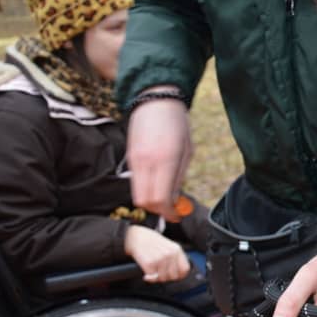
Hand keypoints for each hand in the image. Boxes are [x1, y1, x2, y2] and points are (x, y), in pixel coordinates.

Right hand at [124, 225, 190, 281]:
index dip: (179, 276)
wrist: (135, 236)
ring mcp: (160, 258)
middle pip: (174, 276)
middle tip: (159, 273)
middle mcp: (170, 254)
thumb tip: (179, 275)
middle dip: (166, 277)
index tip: (172, 276)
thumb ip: (175, 259)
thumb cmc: (151, 242)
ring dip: (157, 278)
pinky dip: (149, 278)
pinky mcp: (150, 263)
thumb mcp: (168, 246)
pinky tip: (146, 272)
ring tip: (153, 270)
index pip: (185, 269)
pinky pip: (152, 278)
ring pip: (163, 278)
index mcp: (176, 249)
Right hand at [126, 85, 192, 220]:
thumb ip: (179, 177)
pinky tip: (158, 181)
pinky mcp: (129, 157)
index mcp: (165, 160)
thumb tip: (175, 201)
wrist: (155, 101)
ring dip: (151, 200)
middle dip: (158, 210)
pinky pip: (135, 182)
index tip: (177, 215)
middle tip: (171, 207)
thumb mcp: (187, 151)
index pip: (160, 199)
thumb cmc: (178, 124)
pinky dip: (146, 188)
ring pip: (137, 194)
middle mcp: (146, 162)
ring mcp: (134, 160)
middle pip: (145, 201)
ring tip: (166, 194)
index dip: (169, 212)